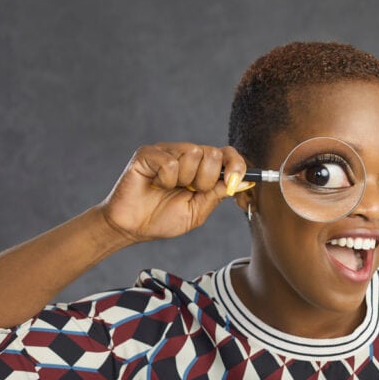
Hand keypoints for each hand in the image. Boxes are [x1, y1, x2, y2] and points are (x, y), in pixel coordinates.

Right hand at [98, 143, 247, 243]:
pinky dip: (165, 180)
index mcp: (201, 168)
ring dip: (185, 180)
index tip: (234, 183)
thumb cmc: (163, 219)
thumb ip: (219, 193)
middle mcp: (186, 155)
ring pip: (193, 152)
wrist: (133, 228)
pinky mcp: (148, 153)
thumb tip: (246, 181)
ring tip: (170, 189)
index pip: (227, 154)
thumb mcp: (198, 211)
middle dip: (206, 180)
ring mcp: (167, 151)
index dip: (236, 165)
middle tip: (189, 192)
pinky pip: (170, 162)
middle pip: (213, 153)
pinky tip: (156, 185)